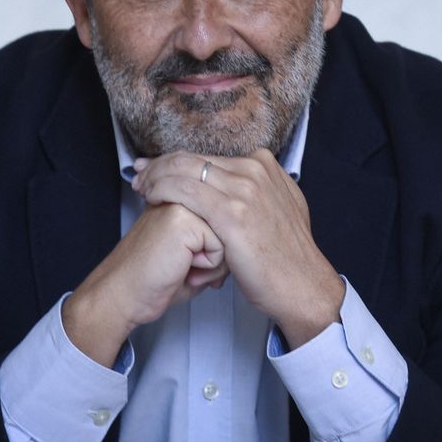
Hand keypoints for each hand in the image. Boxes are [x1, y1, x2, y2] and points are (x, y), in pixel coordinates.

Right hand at [62, 201, 226, 365]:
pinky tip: (182, 268)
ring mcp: (182, 201)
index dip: (217, 246)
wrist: (124, 294)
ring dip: (214, 260)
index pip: (228, 215)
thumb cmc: (157, 279)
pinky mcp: (182, 219)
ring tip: (184, 267)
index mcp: (185, 195)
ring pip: (230, 233)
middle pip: (232, 223)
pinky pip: (221, 246)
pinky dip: (207, 266)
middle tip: (186, 265)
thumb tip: (244, 232)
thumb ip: (218, 234)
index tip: (188, 259)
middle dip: (218, 254)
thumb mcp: (194, 250)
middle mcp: (183, 192)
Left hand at [130, 150, 344, 347]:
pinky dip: (161, 189)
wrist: (302, 285)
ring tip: (140, 187)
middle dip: (160, 165)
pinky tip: (150, 197)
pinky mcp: (232, 213)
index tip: (156, 169)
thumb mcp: (280, 208)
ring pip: (184, 168)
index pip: (207, 156)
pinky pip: (184, 190)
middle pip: (192, 157)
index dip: (176, 161)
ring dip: (155, 176)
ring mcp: (244, 189)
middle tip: (140, 175)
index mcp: (263, 165)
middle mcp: (254, 170)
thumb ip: (259, 191)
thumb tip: (237, 185)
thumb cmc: (286, 257)